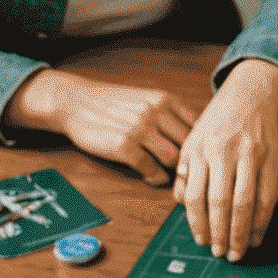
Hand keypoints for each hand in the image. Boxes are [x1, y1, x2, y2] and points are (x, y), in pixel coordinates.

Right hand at [5, 71, 198, 184]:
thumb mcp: (147, 99)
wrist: (74, 101)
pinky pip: (151, 169)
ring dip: (174, 174)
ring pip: (174, 159)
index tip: (202, 160)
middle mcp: (155, 111)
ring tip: (170, 178)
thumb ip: (172, 115)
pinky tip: (151, 177)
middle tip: (188, 177)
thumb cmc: (113, 104)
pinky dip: (155, 178)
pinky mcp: (124, 145)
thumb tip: (202, 139)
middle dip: (191, 164)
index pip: (199, 128)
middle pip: (190, 146)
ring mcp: (140, 128)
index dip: (203, 148)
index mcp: (165, 100)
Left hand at [173, 59, 277, 260]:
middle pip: (220, 203)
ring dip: (241, 233)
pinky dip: (263, 222)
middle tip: (220, 254)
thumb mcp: (193, 139)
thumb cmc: (219, 121)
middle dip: (220, 234)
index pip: (195, 195)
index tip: (201, 241)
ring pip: (244, 203)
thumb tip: (180, 204)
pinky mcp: (271, 160)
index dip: (197, 223)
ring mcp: (249, 156)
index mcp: (199, 149)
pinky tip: (258, 236)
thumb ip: (186, 171)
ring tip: (239, 251)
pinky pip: (267, 197)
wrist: (249, 94)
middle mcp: (223, 152)